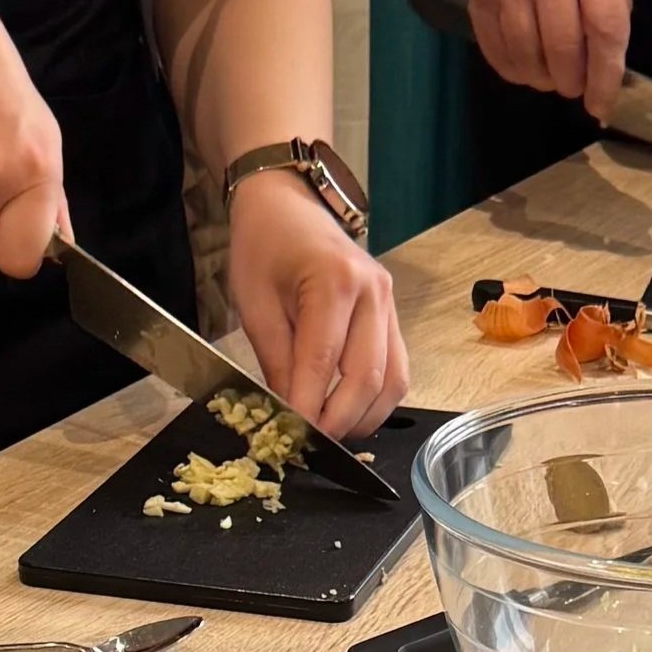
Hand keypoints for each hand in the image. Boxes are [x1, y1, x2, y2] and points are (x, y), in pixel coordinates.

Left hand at [225, 172, 406, 438]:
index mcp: (334, 281)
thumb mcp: (254, 304)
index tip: (292, 438)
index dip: (308, 408)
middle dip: (339, 422)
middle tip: (311, 445)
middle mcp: (372, 292)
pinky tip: (350, 413)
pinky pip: (397, 370)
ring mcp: (389, 304)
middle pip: (367, 377)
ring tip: (332, 434)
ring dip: (364, 418)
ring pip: (393, 381)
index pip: (324, 362)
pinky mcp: (392, 316)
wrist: (287, 205)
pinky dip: (376, 401)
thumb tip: (287, 416)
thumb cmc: (264, 247)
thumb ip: (274, 362)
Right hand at [429, 0, 631, 112]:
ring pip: (528, 58)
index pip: (605, 27)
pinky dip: (516, 71)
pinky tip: (527, 63)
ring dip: (542, 80)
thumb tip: (607, 73)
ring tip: (551, 73)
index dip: (606, 75)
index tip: (602, 102)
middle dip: (572, 82)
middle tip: (575, 84)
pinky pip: (499, 55)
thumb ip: (609, 10)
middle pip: (562, 50)